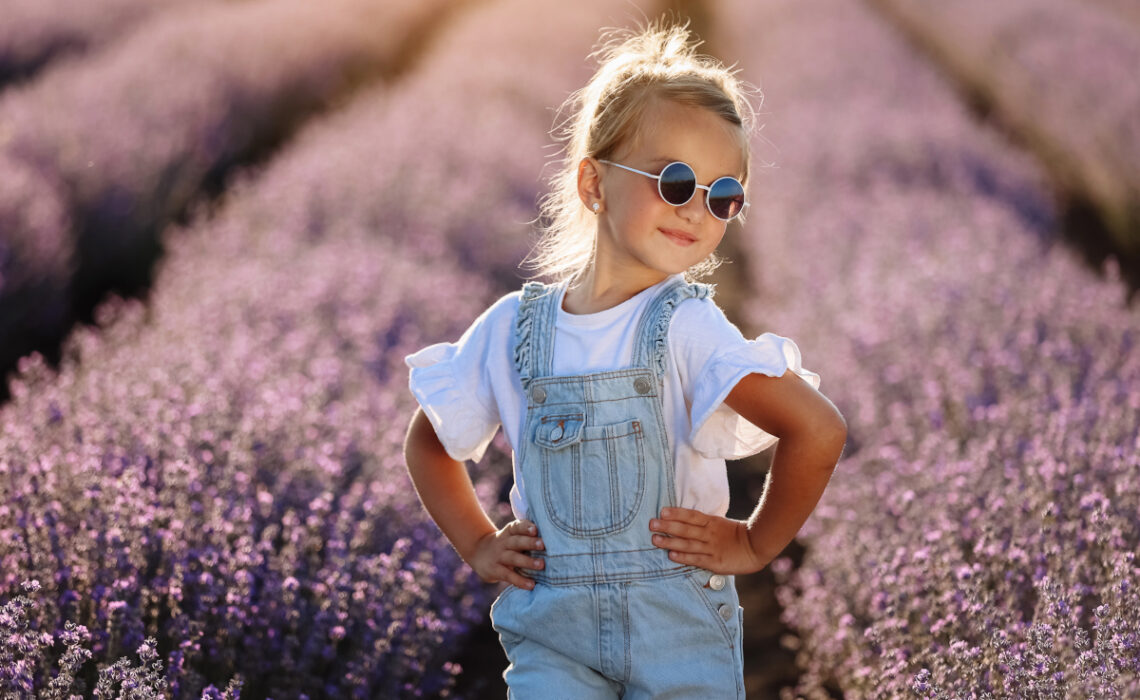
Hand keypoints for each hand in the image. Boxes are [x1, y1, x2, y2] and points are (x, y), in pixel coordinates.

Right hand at [467, 520, 544, 589]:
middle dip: (529, 542)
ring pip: (513, 558)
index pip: (517, 526)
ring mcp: (499, 557)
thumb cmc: (506, 543)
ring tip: (541, 565)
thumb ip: (526, 536)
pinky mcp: (495, 570)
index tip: (535, 529)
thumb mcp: (511, 536)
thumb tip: (555, 540)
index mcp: (509, 532)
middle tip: (543, 545)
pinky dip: (520, 581)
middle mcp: (504, 542)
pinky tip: (531, 585)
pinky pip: (509, 576)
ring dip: (527, 561)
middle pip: (517, 541)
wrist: (478, 552)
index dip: (525, 527)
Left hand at [649, 507, 765, 574]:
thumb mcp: (720, 524)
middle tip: (652, 524)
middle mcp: (710, 534)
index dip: (676, 513)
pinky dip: (684, 557)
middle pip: (686, 529)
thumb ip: (704, 524)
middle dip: (667, 526)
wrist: (757, 546)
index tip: (662, 511)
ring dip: (670, 541)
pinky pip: (697, 559)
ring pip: (688, 544)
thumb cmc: (737, 535)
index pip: (691, 516)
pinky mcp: (715, 562)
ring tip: (655, 539)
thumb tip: (684, 520)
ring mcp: (712, 548)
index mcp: (712, 522)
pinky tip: (671, 555)